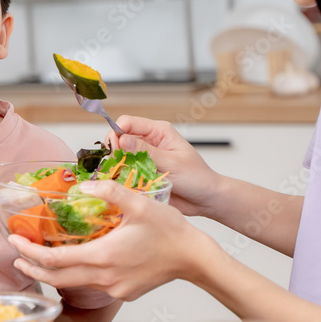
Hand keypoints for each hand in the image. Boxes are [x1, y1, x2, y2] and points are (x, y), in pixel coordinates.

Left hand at [10, 179, 209, 300]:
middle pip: (57, 278)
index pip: (55, 261)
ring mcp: (114, 288)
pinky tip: (75, 259)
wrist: (194, 258)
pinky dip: (76, 274)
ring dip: (52, 272)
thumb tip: (85, 187)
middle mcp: (105, 277)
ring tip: (38, 258)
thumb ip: (111, 192)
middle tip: (16, 255)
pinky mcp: (123, 291)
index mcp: (104, 256)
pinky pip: (92, 284)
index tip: (14, 242)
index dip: (29, 253)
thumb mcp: (140, 204)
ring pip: (73, 283)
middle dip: (32, 268)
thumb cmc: (170, 231)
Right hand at [107, 115, 223, 217]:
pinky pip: (124, 171)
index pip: (127, 122)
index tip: (114, 150)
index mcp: (158, 131)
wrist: (205, 199)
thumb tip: (122, 139)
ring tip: (121, 176)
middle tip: (117, 166)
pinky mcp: (142, 173)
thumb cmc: (197, 177)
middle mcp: (149, 142)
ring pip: (120, 156)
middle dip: (115, 151)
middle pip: (120, 138)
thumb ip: (145, 151)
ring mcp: (145, 158)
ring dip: (118, 165)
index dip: (117, 133)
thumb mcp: (171, 162)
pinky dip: (121, 177)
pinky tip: (125, 184)